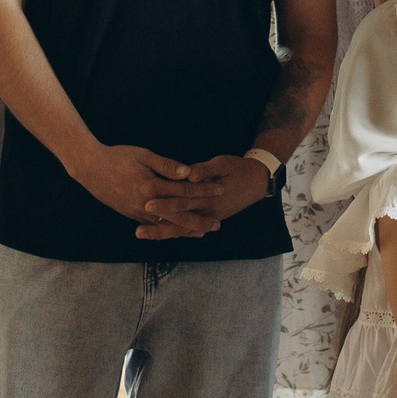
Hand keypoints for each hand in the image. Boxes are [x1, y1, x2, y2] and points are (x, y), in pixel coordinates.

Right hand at [65, 142, 211, 233]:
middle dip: (199, 220)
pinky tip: (177, 230)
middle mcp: (146, 204)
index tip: (220, 189)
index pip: (184, 190)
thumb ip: (166, 165)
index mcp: (152, 186)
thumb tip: (188, 172)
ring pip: (167, 225)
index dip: (203, 189)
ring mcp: (138, 213)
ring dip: (185, 229)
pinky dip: (168, 229)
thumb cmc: (118, 157)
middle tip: (217, 223)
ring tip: (202, 231)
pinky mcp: (132, 216)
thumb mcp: (143, 155)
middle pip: (179, 215)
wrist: (90, 169)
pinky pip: (154, 226)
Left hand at [134, 152, 274, 241]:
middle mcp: (208, 211)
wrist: (258, 181)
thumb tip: (188, 174)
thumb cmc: (238, 168)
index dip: (165, 204)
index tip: (146, 205)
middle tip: (138, 231)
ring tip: (142, 234)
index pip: (183, 202)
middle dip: (159, 227)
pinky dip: (176, 232)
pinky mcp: (210, 217)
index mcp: (209, 198)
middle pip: (180, 223)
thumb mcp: (222, 163)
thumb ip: (204, 170)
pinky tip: (160, 232)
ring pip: (184, 229)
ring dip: (164, 232)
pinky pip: (191, 229)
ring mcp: (210, 217)